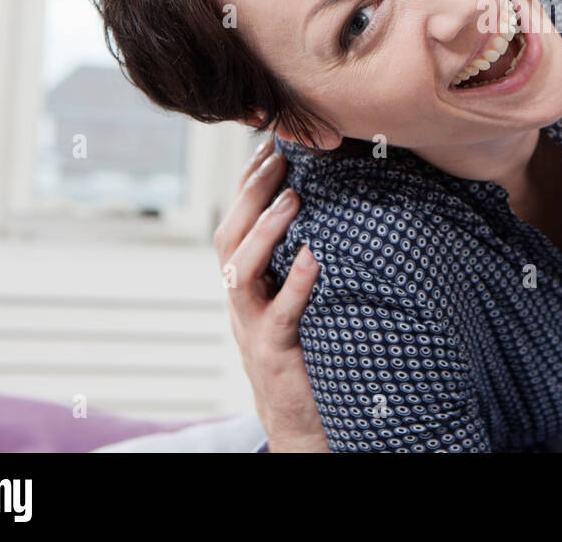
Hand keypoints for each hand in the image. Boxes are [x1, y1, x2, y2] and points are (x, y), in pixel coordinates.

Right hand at [214, 136, 328, 452]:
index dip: (248, 182)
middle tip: (278, 155)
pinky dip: (295, 284)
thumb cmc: (310, 348)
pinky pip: (278, 315)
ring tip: (292, 198)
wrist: (301, 419)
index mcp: (247, 282)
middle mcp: (241, 301)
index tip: (268, 142)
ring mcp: (251, 327)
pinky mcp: (274, 353)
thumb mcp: (301, 297)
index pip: (236, 221)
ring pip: (239, 272)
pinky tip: (314, 258)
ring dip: (264, 231)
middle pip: (228, 237)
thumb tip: (333, 206)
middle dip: (250, 194)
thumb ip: (304, 257)